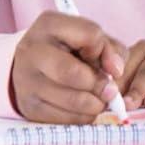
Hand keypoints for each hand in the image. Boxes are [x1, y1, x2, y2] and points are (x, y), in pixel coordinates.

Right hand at [11, 11, 127, 123]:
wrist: (30, 67)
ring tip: (99, 99)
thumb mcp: (90, 39)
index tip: (107, 62)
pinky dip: (84, 116)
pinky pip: (67, 119)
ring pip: (73, 100)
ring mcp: (27, 81)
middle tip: (110, 90)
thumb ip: (111, 49)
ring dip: (96, 104)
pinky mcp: (30, 107)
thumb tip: (116, 72)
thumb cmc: (69, 50)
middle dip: (99, 84)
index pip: (90, 35)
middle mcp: (32, 51)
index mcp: (49, 25)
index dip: (106, 52)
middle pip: (74, 73)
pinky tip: (85, 107)